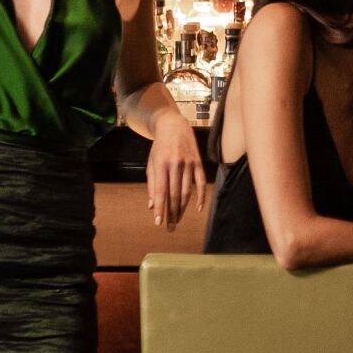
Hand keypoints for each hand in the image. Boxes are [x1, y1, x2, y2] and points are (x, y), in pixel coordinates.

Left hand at [142, 113, 205, 229]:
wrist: (173, 126)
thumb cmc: (159, 147)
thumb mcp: (151, 163)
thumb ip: (152, 185)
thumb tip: (152, 206)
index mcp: (161, 165)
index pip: (161, 191)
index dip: (160, 208)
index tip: (158, 223)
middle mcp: (175, 164)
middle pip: (174, 194)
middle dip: (172, 213)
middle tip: (170, 227)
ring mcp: (188, 163)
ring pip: (187, 191)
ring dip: (182, 208)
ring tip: (177, 220)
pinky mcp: (198, 162)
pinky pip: (200, 183)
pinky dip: (200, 197)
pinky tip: (198, 209)